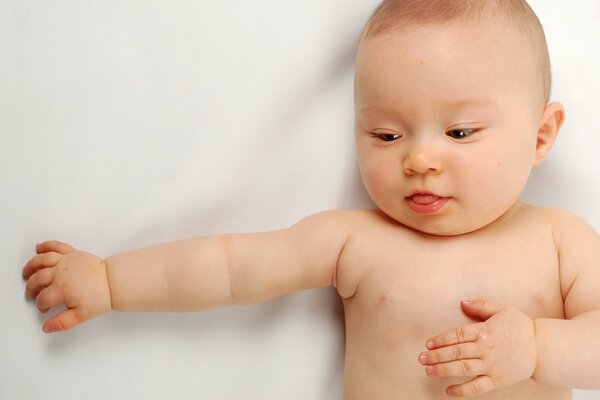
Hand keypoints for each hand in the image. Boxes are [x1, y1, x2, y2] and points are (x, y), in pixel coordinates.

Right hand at [23, 241, 111, 332]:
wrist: (113, 281)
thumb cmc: (100, 296)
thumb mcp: (81, 315)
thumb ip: (63, 322)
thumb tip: (47, 327)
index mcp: (61, 289)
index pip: (43, 298)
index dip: (41, 305)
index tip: (44, 308)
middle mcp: (60, 273)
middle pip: (37, 279)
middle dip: (31, 288)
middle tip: (31, 293)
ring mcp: (66, 261)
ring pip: (42, 261)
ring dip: (31, 265)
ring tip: (26, 271)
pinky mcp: (73, 253)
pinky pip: (57, 247)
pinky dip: (47, 245)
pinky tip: (39, 247)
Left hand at [418, 300, 536, 396]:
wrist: (543, 348)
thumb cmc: (520, 326)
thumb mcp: (501, 309)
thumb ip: (480, 305)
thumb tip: (462, 303)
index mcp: (484, 331)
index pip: (457, 335)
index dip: (441, 340)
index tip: (428, 344)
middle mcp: (485, 349)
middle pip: (456, 353)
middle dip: (436, 356)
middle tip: (421, 358)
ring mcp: (491, 366)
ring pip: (463, 369)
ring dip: (443, 370)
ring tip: (428, 371)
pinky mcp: (498, 380)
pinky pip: (477, 387)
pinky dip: (462, 391)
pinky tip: (448, 391)